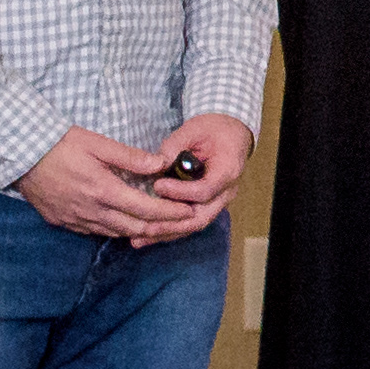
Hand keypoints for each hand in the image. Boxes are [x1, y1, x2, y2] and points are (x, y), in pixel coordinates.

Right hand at [17, 127, 216, 245]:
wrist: (22, 154)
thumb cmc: (61, 144)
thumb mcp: (98, 143)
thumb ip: (130, 157)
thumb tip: (160, 164)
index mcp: (103, 191)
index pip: (145, 210)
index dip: (170, 214)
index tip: (188, 212)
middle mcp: (91, 211)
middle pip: (134, 229)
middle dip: (160, 228)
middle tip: (180, 223)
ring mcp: (75, 220)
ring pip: (115, 234)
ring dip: (137, 231)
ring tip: (157, 225)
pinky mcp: (63, 222)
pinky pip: (95, 232)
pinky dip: (113, 230)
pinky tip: (122, 222)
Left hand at [154, 112, 252, 234]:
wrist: (230, 134)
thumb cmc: (213, 129)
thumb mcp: (194, 129)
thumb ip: (175, 145)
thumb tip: (154, 164)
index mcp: (228, 170)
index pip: (205, 190)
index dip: (180, 191)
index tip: (158, 185)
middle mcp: (226, 192)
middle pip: (200, 217)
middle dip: (170, 224)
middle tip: (144, 225)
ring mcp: (218, 202)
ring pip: (193, 225)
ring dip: (166, 233)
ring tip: (139, 239)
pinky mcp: (207, 207)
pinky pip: (189, 223)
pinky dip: (168, 231)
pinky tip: (146, 237)